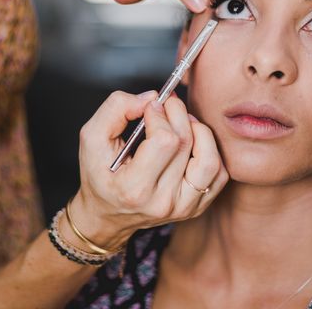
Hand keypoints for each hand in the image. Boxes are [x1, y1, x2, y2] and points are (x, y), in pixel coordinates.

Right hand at [68, 91, 227, 248]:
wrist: (107, 214)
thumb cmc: (99, 174)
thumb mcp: (92, 137)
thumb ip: (116, 109)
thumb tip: (152, 98)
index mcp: (134, 189)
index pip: (165, 141)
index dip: (160, 114)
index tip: (150, 107)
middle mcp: (162, 201)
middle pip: (187, 144)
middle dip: (178, 113)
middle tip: (166, 104)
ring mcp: (183, 207)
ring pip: (210, 159)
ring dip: (199, 130)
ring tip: (181, 122)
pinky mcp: (197, 207)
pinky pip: (218, 173)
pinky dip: (209, 150)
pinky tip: (191, 142)